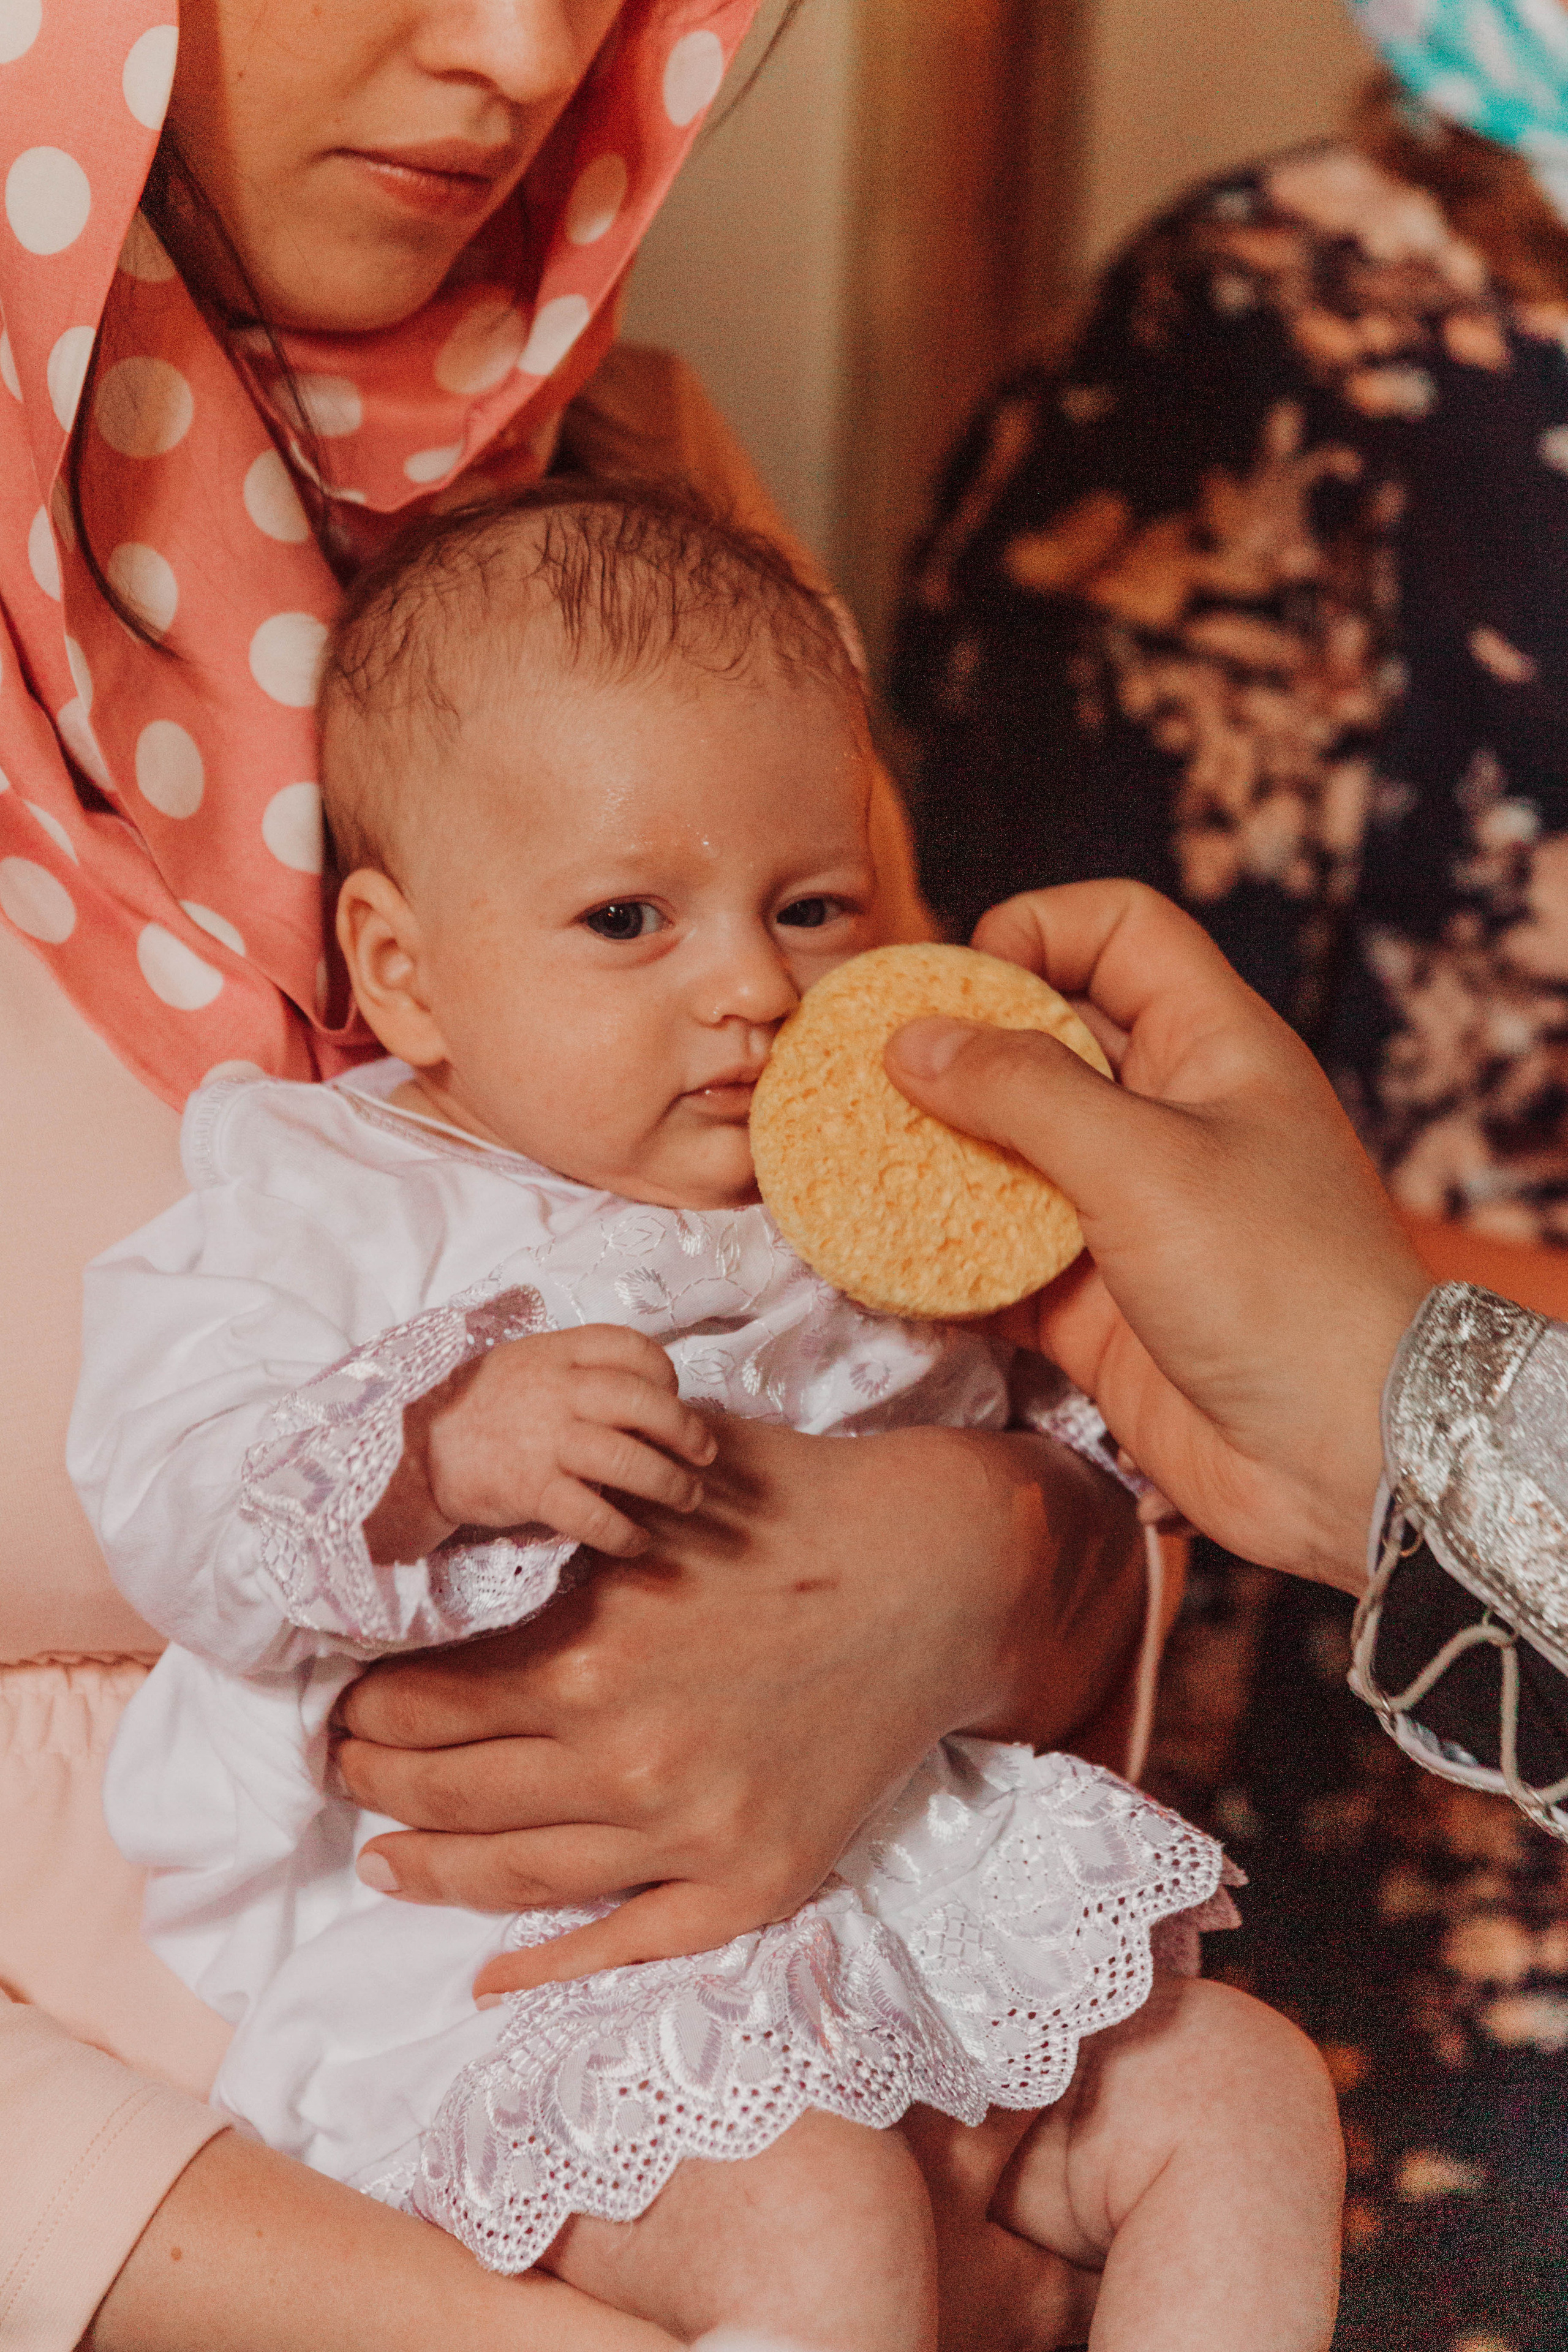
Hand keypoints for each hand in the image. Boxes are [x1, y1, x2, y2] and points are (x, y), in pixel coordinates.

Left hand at [337, 1415, 1142, 1991]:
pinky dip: (548, 1966)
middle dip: (375, 1783)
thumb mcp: (650, 1493)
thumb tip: (452, 1542)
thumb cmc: (790, 1506)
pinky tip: (489, 1973)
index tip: (341, 1705)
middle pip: (447, 1794)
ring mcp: (691, 1833)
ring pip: (514, 1876)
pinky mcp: (755, 1879)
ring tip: (380, 1862)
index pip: (421, 1704)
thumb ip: (552, 1526)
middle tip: (344, 1773)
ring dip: (427, 1872)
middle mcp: (624, 1759)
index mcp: (585, 1656)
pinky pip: (629, 1944)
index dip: (363, 1709)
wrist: (940, 1572)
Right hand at [363, 1326, 716, 1563]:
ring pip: (629, 1461)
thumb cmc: (481, 1406)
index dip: (665, 1373)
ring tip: (686, 1498)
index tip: (673, 1397)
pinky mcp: (532, 1490)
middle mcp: (557, 1392)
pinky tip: (639, 1541)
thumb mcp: (526, 1363)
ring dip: (670, 1484)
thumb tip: (650, 1393)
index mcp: (557, 1352)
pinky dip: (625, 1533)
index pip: (631, 1348)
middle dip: (686, 1432)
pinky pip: (594, 1515)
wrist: (415, 1448)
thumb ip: (579, 1368)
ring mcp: (546, 1441)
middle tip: (704, 1456)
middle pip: (644, 1404)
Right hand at [883, 881, 1431, 1588]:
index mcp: (1211, 1047)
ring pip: (1008, 1155)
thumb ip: (1022, 1092)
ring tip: (850, 1157)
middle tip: (864, 1070)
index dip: (1035, 932)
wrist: (1348, 1461)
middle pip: (1045, 1041)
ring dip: (933, 1157)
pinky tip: (877, 1257)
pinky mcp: (1095, 1306)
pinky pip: (995, 1261)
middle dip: (955, 1050)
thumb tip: (914, 1043)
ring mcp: (1129, 1214)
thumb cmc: (1279, 1285)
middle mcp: (1168, 1118)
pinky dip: (939, 1258)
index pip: (1119, 934)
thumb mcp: (1145, 1162)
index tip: (954, 985)